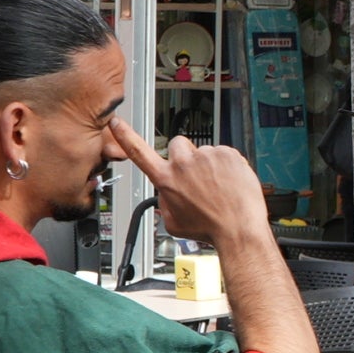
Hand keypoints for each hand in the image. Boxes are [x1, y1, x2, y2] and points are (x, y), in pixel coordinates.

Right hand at [111, 119, 274, 252]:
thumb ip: (165, 201)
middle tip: (198, 175)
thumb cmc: (209, 228)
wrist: (238, 230)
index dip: (125, 135)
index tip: (116, 122)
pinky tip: (231, 183)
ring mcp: (206, 156)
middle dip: (185, 156)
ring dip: (210, 165)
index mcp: (165, 179)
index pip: (138, 152)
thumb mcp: (173, 221)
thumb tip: (166, 193)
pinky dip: (229, 166)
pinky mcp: (227, 153)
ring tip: (219, 187)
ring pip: (205, 152)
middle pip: (178, 145)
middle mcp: (183, 163)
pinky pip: (225, 154)